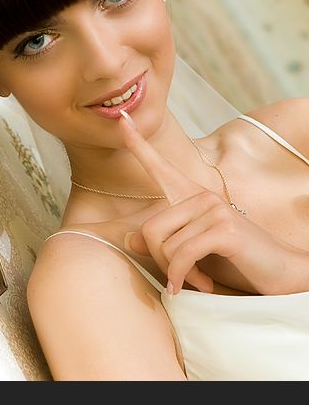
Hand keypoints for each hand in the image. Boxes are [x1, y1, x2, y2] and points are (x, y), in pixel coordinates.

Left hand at [119, 111, 307, 294]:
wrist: (281, 273)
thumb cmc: (236, 261)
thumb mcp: (193, 251)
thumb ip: (164, 242)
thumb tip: (130, 238)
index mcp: (193, 196)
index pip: (159, 166)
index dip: (137, 144)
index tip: (122, 119)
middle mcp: (202, 195)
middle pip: (150, 229)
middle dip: (159, 260)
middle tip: (179, 276)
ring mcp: (214, 209)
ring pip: (164, 246)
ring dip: (176, 272)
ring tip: (197, 280)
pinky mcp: (223, 229)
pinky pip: (182, 255)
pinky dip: (184, 276)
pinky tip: (202, 285)